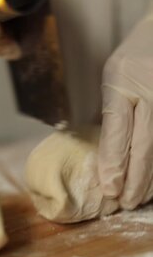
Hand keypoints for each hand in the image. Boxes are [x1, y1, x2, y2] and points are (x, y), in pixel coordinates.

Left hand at [99, 12, 152, 209]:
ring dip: (152, 178)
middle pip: (144, 145)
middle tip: (125, 203)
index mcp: (122, 80)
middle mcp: (149, 91)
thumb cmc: (135, 53)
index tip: (109, 188)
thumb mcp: (114, 75)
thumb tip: (106, 150)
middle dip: (135, 179)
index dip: (113, 162)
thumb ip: (112, 110)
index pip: (117, 130)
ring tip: (140, 198)